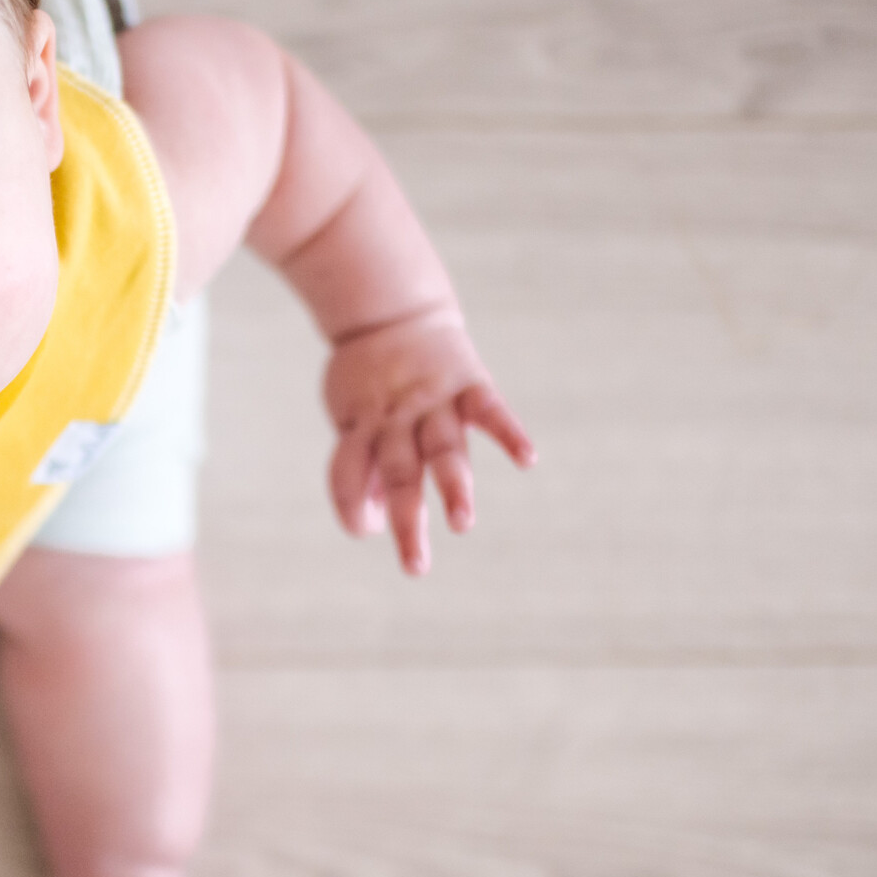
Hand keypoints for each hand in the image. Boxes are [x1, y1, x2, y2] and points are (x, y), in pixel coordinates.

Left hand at [323, 306, 534, 574]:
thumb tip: (375, 517)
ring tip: (461, 522)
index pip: (348, 472)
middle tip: (415, 566)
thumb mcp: (349, 414)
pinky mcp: (467, 381)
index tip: (365, 529)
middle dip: (408, 521)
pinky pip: (489, 410)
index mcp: (360, 426)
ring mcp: (433, 399)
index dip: (351, 504)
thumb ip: (365, 463)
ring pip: (444, 447)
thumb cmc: (366, 378)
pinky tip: (527, 459)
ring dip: (453, 486)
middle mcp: (397, 417)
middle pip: (400, 473)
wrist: (388, 311)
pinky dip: (508, 433)